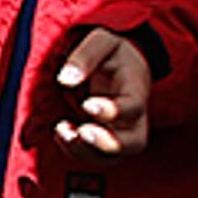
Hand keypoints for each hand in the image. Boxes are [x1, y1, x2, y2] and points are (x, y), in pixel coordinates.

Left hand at [53, 27, 154, 154]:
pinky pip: (96, 157)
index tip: (87, 104)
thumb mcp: (102, 41)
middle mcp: (134, 116)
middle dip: (107, 144)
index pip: (134, 107)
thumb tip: (65, 79)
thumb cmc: (112, 52)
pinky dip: (76, 152)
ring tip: (61, 131)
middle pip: (134, 143)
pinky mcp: (106, 140)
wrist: (120, 63)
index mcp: (136, 88)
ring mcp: (122, 132)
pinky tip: (61, 133)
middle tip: (83, 132)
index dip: (113, 111)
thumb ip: (85, 56)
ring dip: (85, 151)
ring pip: (113, 157)